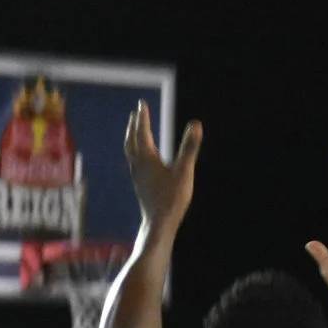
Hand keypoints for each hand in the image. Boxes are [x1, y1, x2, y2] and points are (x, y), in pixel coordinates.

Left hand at [122, 102, 201, 231]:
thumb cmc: (172, 199)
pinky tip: (141, 158)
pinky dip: (135, 152)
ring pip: (130, 151)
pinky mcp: (139, 184)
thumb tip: (196, 124)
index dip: (143, 117)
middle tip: (136, 113)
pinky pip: (134, 162)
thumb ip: (190, 147)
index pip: (142, 131)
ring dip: (132, 138)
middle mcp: (138, 165)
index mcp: (147, 158)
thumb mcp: (184, 171)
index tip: (142, 104)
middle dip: (134, 125)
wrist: (158, 224)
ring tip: (134, 130)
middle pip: (132, 140)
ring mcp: (137, 175)